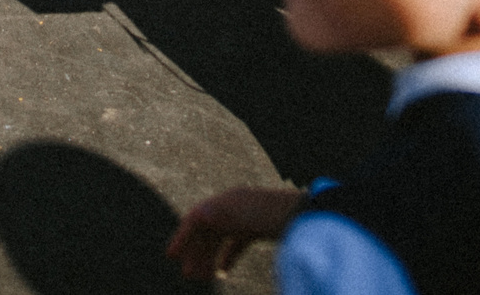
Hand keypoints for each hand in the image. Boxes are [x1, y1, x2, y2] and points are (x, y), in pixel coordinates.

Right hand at [166, 186, 302, 280]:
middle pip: (207, 231)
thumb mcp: (247, 216)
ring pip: (219, 239)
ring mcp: (246, 218)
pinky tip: (222, 272)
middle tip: (188, 275)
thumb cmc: (275, 215)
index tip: (171, 256)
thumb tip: (198, 214)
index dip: (182, 236)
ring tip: (202, 278)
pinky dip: (227, 256)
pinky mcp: (258, 229)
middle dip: (195, 252)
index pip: (197, 217)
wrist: (308, 216)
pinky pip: (235, 243)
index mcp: (228, 202)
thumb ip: (223, 215)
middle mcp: (234, 207)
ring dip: (208, 256)